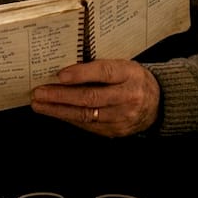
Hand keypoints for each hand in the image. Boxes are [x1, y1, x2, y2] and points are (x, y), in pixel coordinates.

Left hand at [29, 59, 158, 136]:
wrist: (158, 103)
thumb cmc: (133, 79)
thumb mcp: (124, 65)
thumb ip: (100, 67)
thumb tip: (65, 69)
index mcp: (130, 74)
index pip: (104, 72)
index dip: (81, 74)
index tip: (60, 75)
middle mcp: (128, 97)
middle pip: (91, 97)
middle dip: (61, 95)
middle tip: (39, 92)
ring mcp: (123, 117)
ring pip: (86, 115)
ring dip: (59, 110)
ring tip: (40, 105)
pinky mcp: (116, 131)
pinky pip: (88, 126)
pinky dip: (69, 119)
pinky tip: (55, 113)